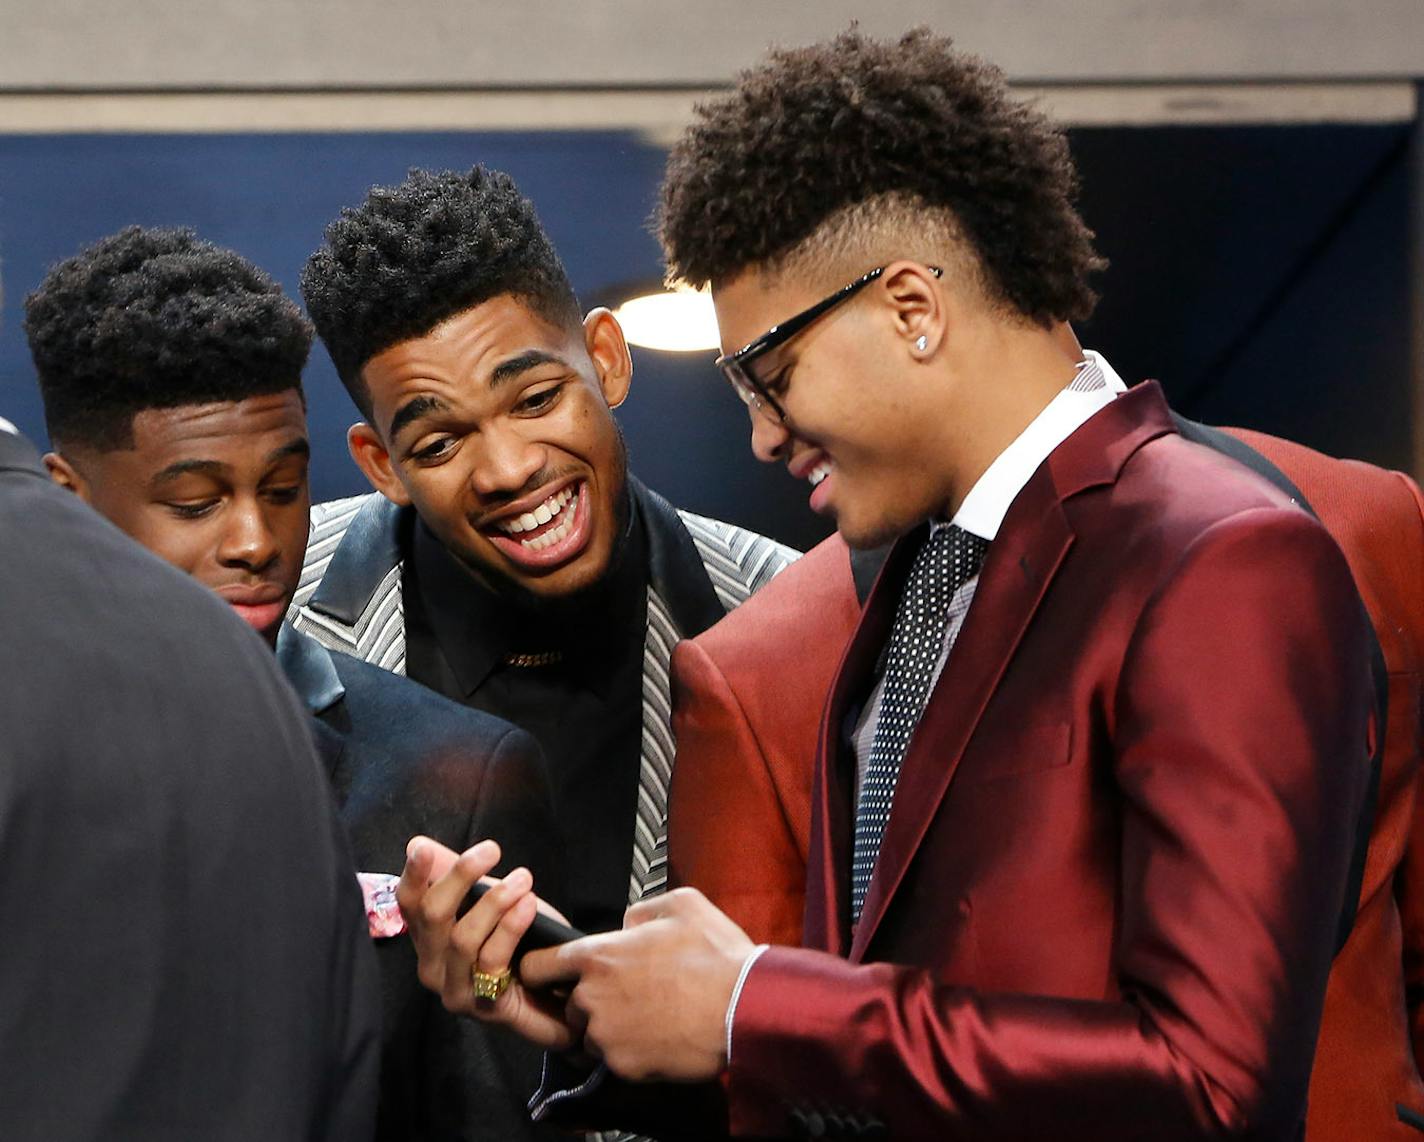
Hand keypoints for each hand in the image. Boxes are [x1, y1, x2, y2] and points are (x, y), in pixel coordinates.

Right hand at [397, 835, 576, 1049]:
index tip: (422, 849)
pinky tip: (528, 905)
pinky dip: (511, 926)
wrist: (555, 992)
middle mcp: (432, 967)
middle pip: (432, 916)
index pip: (408, 905)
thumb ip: (456, 876)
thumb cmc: (521, 943)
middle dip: (460, 877)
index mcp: (429, 939)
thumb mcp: (488, 902)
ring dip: (495, 901)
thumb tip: (418, 843)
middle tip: (493, 849)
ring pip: (462, 938)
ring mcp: (455, 990)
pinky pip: (492, 959)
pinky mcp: (483, 1007)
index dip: (412, 876)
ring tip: (523, 878)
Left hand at [521, 887, 754, 1081]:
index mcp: (599, 955)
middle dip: (591, 1001)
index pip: (539, 966)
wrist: (744, 1006)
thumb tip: (627, 924)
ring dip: (610, 1029)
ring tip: (649, 1018)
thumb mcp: (682, 904)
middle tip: (630, 995)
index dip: (544, 969)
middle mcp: (592, 997)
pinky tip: (660, 1037)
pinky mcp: (624, 1066)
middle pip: (570, 1005)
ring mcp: (606, 1035)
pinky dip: (631, 1051)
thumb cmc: (715, 953)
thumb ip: (642, 911)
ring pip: (592, 1035)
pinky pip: (615, 1059)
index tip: (555, 974)